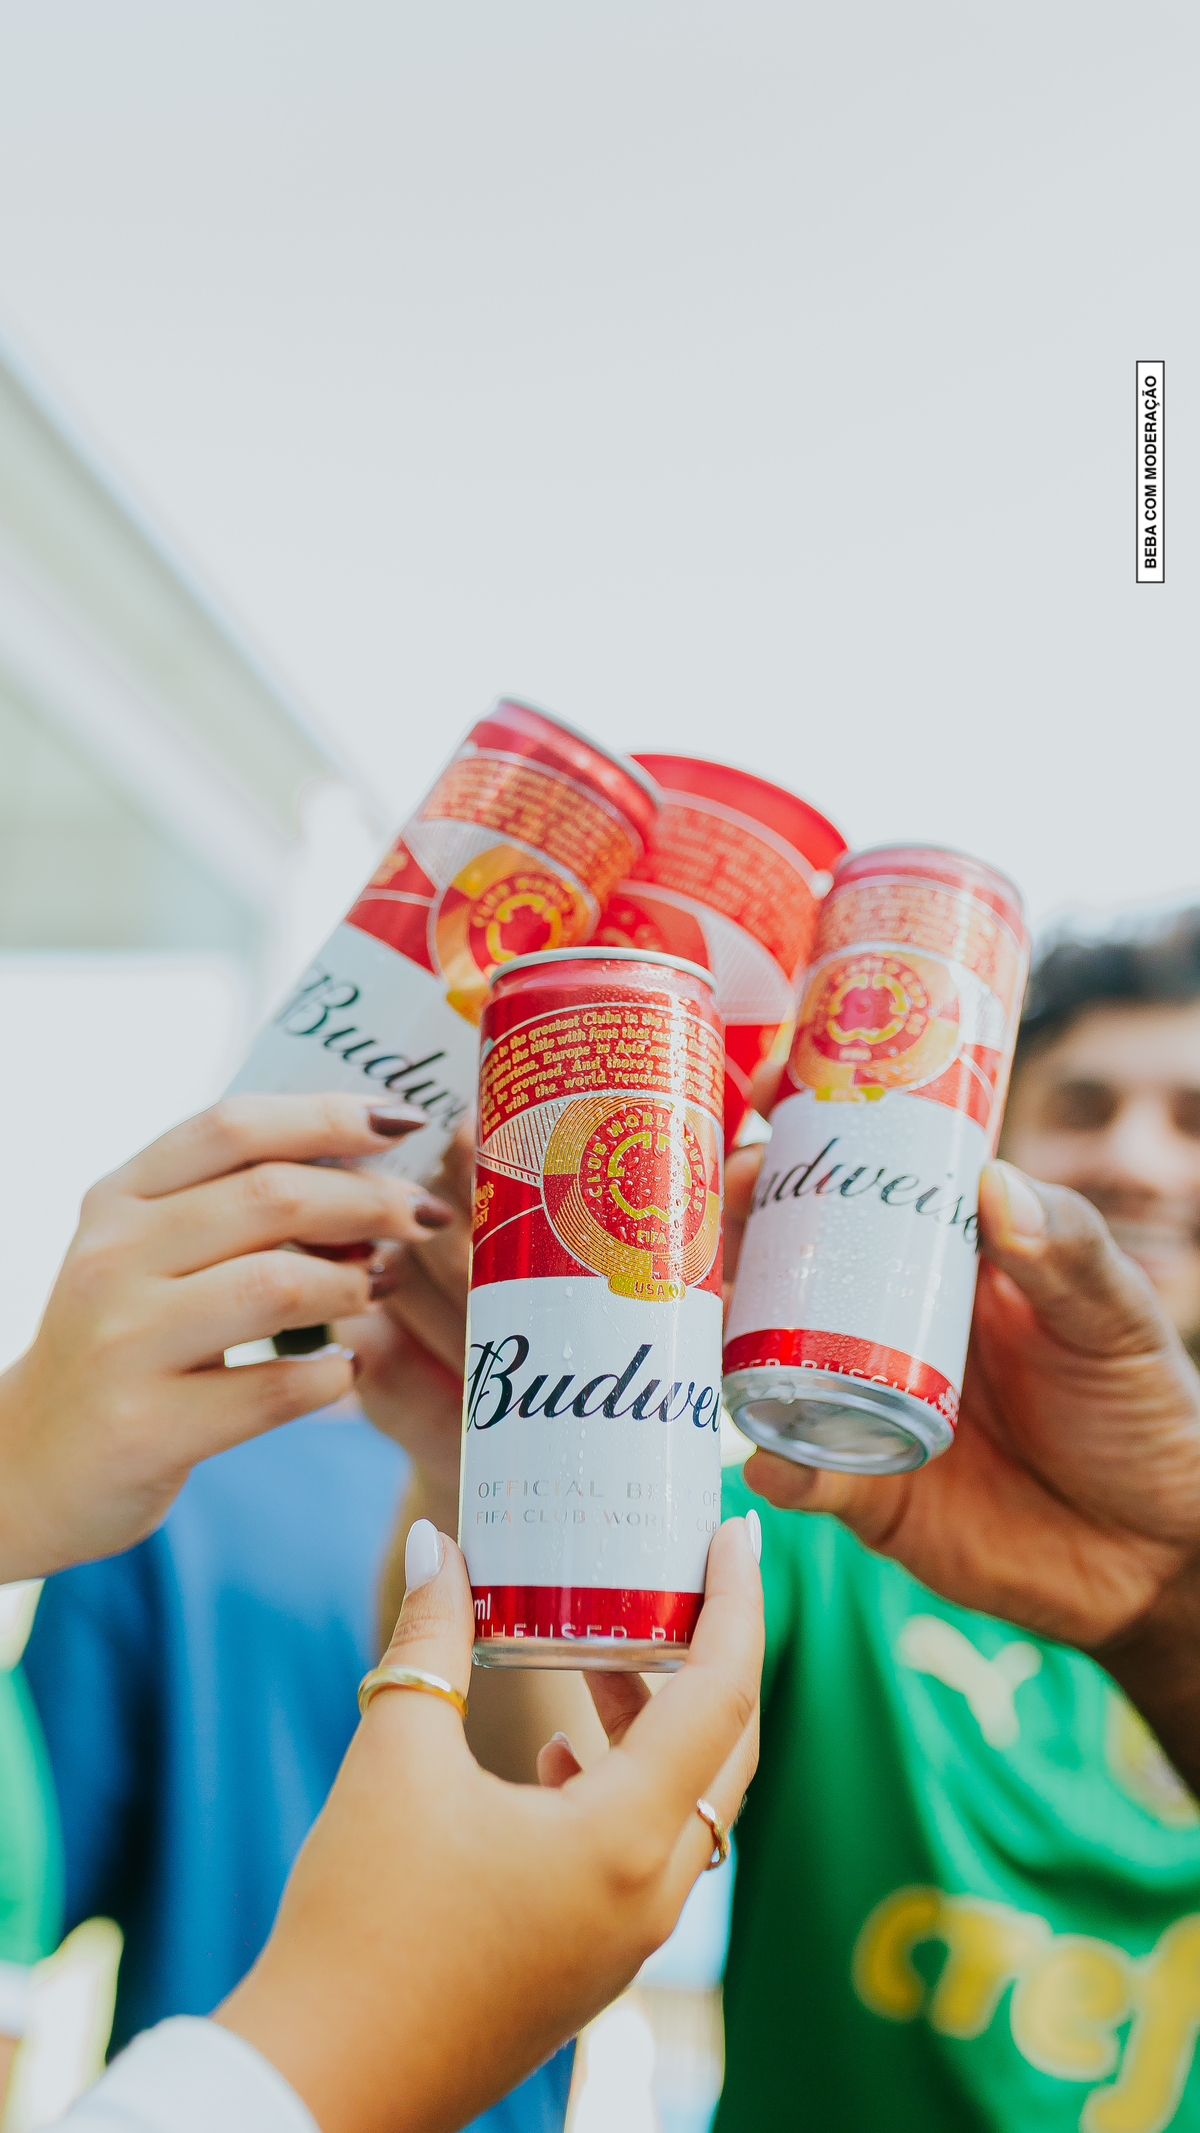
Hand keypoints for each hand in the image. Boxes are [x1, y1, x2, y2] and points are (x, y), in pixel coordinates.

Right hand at [0, 1095, 452, 1579]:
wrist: (29, 1464)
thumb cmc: (124, 1341)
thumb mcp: (150, 1252)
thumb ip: (233, 1204)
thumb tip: (370, 1166)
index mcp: (120, 1198)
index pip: (233, 1126)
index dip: (329, 1115)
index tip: (405, 1120)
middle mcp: (113, 1259)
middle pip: (270, 1197)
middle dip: (369, 1200)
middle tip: (424, 1215)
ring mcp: (124, 1344)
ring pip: (277, 1286)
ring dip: (356, 1285)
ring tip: (383, 1289)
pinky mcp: (145, 1428)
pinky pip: (273, 1391)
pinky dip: (330, 1376)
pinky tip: (345, 1370)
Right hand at [217, 1515, 761, 2132]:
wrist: (321, 2082)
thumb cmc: (361, 1924)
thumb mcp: (393, 1758)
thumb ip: (430, 1641)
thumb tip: (437, 1546)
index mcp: (624, 1839)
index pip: (724, 1695)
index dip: (738, 1603)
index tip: (737, 1532)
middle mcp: (648, 1895)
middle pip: (728, 1752)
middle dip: (712, 1656)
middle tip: (684, 1580)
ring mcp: (624, 1942)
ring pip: (689, 1807)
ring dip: (663, 1723)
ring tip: (601, 1654)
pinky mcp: (588, 1967)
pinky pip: (647, 1856)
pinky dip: (628, 1787)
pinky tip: (558, 1756)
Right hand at [733, 1149, 1199, 1647]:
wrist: (1151, 1557)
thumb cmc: (1142, 1413)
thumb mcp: (1116, 1320)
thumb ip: (1069, 1254)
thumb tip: (993, 1182)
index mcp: (947, 1257)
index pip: (862, 1177)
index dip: (805, 1129)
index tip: (763, 1084)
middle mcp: (888, 1318)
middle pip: (788, 1255)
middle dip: (734, 1218)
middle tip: (714, 1194)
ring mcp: (865, 1398)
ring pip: (766, 1351)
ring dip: (724, 1327)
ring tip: (704, 1302)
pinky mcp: (864, 1488)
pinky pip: (800, 1470)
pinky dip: (775, 1463)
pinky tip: (765, 1455)